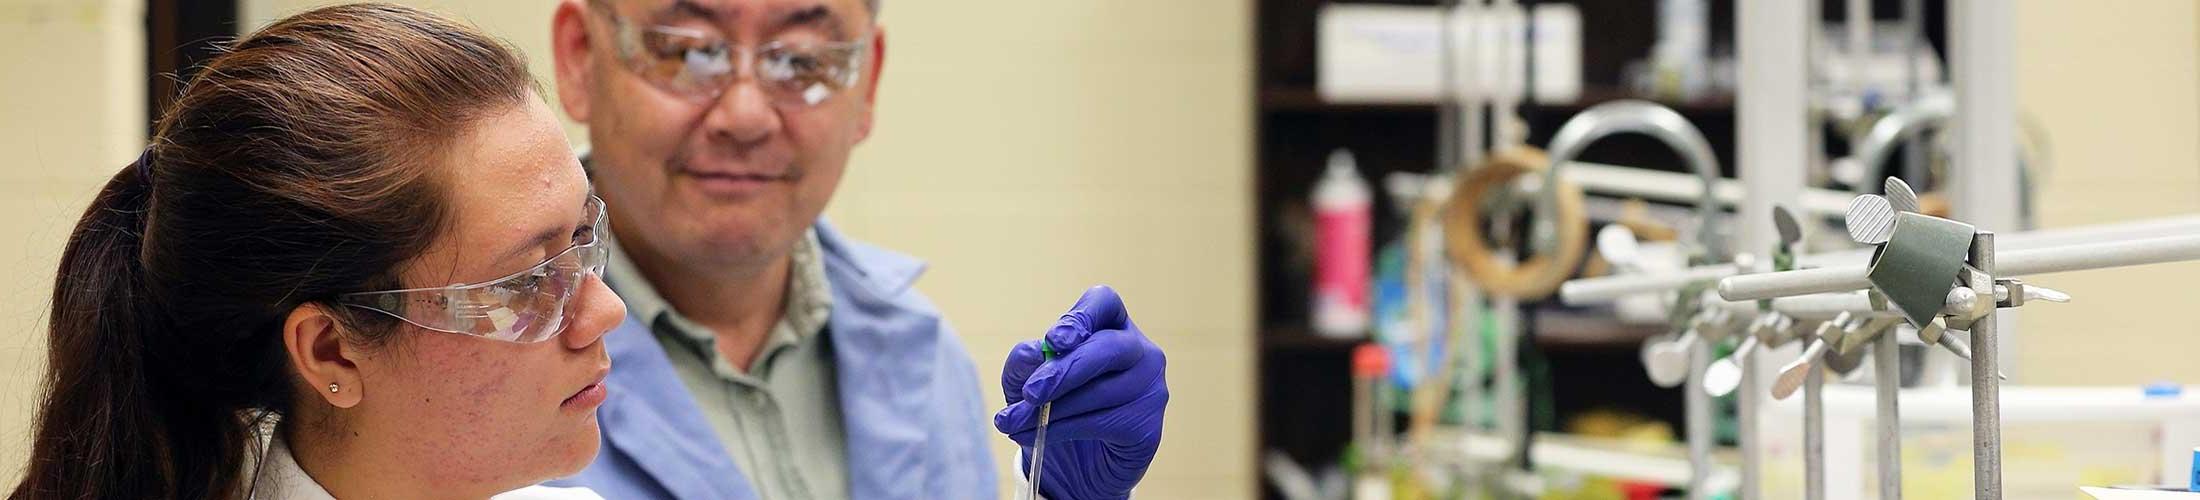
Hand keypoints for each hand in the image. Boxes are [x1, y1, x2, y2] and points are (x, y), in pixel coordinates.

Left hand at [995, 285, 1168, 499]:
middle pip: (1108, 347)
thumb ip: (1022, 365)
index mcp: (1110, 327)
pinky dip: (1065, 430)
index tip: (1054, 341)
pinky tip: (1041, 436)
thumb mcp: (1026, 385)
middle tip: (1030, 392)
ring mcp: (1150, 387)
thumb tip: (1032, 351)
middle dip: (1063, 370)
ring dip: (1053, 409)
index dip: (1081, 317)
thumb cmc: (1056, 409)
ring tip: (1016, 422)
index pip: (1104, 303)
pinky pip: (1105, 423)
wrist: (1075, 469)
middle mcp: (1139, 351)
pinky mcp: (1149, 426)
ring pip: (1101, 391)